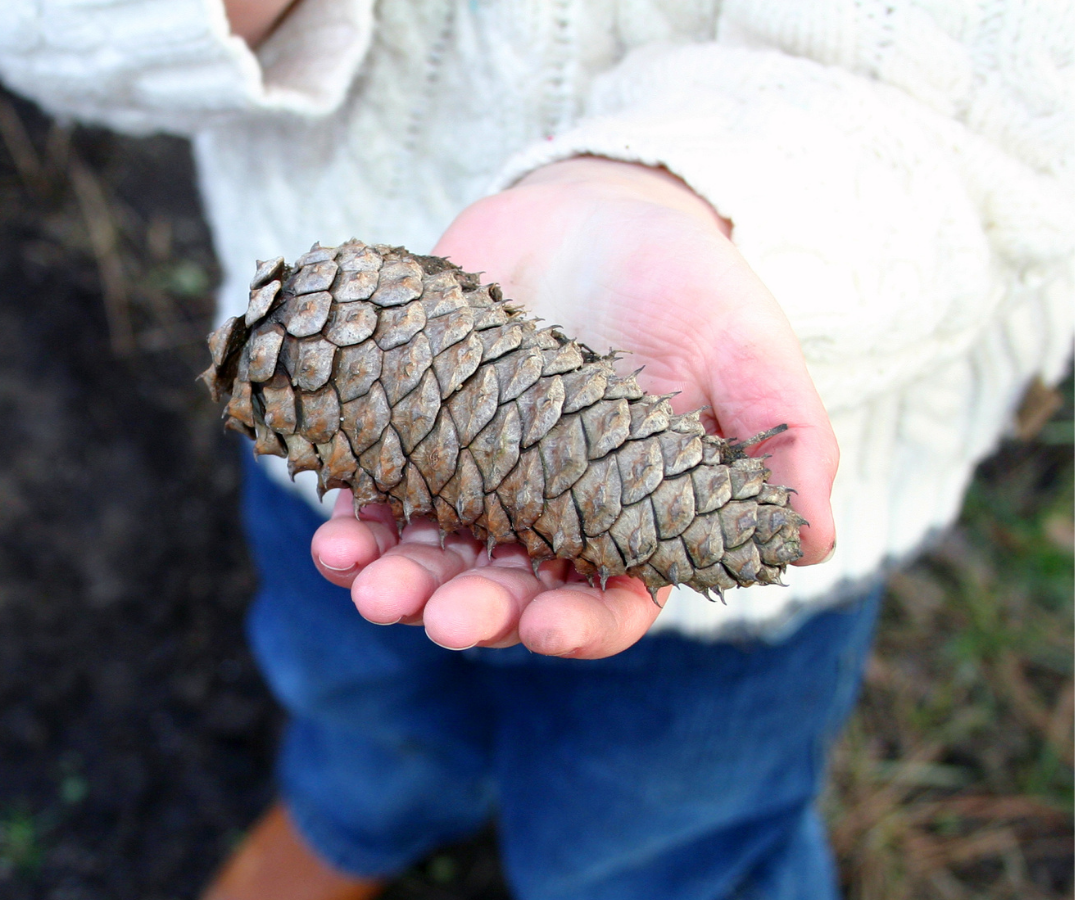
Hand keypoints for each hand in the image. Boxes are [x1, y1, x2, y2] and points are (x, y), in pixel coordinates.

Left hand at [311, 157, 837, 657]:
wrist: (596, 209)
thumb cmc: (688, 286)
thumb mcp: (748, 349)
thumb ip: (786, 440)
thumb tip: (815, 540)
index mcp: (630, 522)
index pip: (606, 602)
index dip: (575, 625)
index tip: (542, 627)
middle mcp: (546, 518)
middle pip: (504, 589)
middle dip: (466, 608)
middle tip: (432, 615)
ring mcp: (476, 478)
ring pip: (431, 553)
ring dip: (394, 576)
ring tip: (359, 576)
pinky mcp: (417, 432)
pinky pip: (378, 490)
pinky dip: (354, 515)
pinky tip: (334, 528)